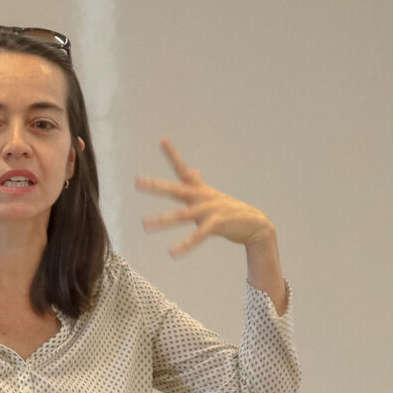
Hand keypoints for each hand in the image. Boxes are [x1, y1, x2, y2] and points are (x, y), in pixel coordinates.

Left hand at [138, 137, 276, 257]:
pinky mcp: (217, 224)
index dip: (173, 154)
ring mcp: (210, 209)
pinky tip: (172, 253)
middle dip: (156, 186)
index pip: (183, 168)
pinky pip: (198, 236)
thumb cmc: (227, 209)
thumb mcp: (210, 194)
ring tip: (145, 225)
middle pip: (175, 189)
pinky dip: (185, 244)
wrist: (255, 223)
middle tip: (137, 181)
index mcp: (199, 189)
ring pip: (182, 215)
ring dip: (163, 220)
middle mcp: (202, 196)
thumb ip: (197, 183)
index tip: (163, 139)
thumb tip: (192, 170)